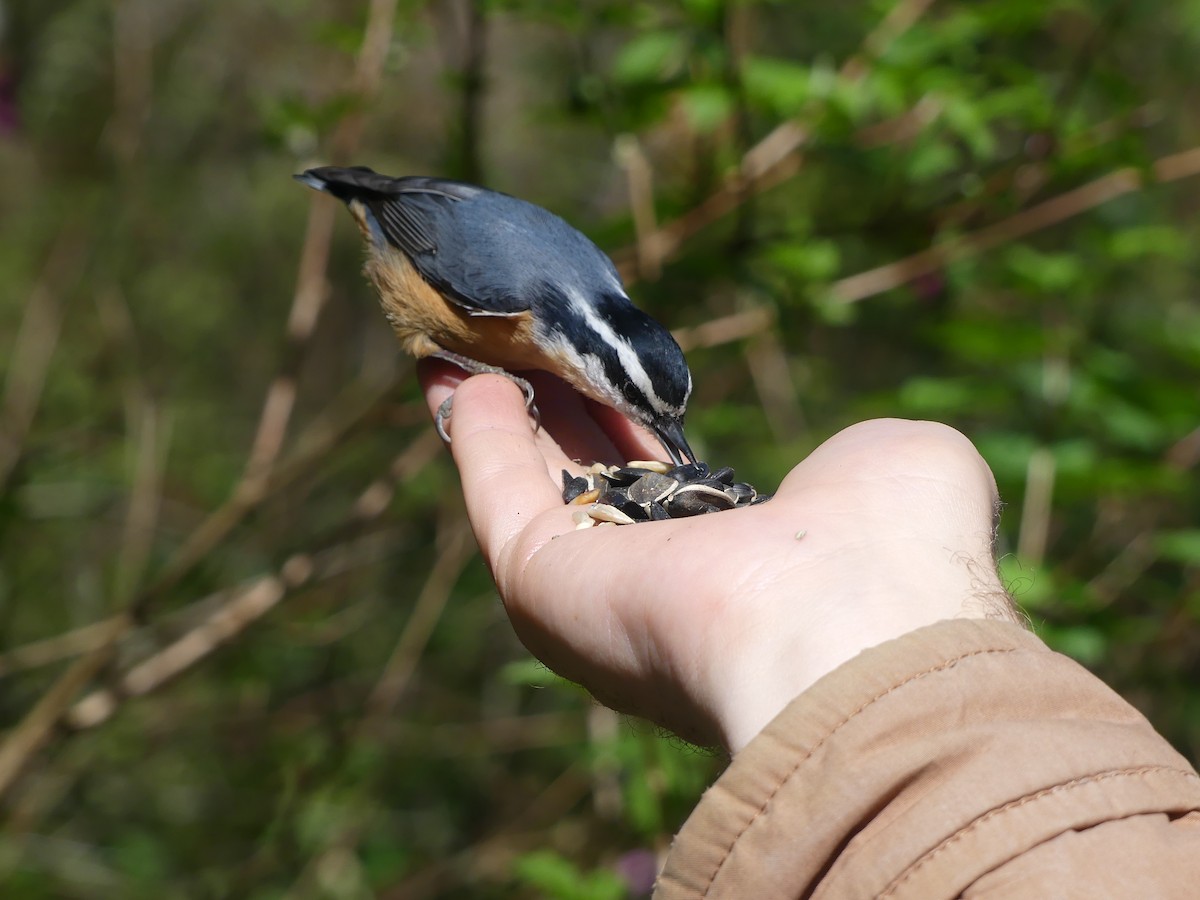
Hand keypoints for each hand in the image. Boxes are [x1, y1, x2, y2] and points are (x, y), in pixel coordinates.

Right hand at [420, 362, 1018, 752]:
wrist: (853, 630)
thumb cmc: (895, 546)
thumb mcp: (900, 466)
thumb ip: (856, 460)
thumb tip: (843, 467)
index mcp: (742, 559)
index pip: (666, 481)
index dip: (629, 422)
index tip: (605, 370)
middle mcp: (662, 583)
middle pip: (589, 477)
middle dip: (556, 406)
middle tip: (523, 335)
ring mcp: (598, 590)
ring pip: (536, 483)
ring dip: (504, 410)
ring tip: (475, 336)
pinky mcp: (543, 587)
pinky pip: (500, 498)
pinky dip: (476, 437)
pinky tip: (455, 374)